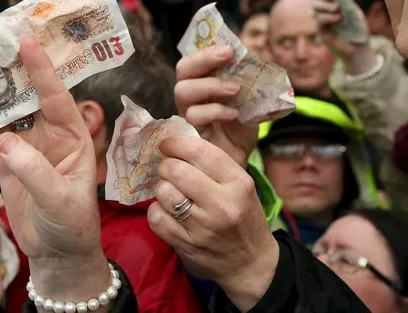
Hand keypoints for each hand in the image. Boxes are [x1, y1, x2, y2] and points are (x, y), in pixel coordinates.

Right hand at [0, 38, 109, 302]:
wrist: (57, 250)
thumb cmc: (72, 223)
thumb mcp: (60, 199)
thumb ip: (34, 170)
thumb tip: (5, 140)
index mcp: (74, 137)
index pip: (58, 98)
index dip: (44, 71)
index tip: (29, 43)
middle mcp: (52, 134)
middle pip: (33, 96)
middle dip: (19, 69)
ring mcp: (28, 144)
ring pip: (11, 110)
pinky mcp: (8, 158)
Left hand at [148, 136, 278, 311]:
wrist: (251, 262)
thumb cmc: (245, 217)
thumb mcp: (242, 185)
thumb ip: (215, 166)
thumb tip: (178, 144)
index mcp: (238, 183)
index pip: (199, 152)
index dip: (176, 143)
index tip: (168, 145)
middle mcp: (222, 204)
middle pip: (176, 170)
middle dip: (166, 166)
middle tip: (168, 169)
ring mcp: (203, 227)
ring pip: (163, 192)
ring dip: (162, 189)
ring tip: (171, 192)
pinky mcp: (186, 245)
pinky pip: (156, 218)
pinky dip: (156, 211)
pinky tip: (167, 211)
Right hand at [175, 45, 256, 167]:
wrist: (240, 156)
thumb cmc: (240, 125)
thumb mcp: (249, 98)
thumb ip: (249, 79)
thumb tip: (256, 57)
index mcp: (202, 82)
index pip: (195, 59)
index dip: (206, 51)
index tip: (229, 48)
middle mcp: (190, 95)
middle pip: (182, 70)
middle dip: (204, 60)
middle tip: (227, 57)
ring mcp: (186, 113)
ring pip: (183, 91)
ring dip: (210, 85)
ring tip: (235, 89)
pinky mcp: (189, 132)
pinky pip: (194, 116)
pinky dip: (215, 110)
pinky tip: (234, 113)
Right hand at [312, 0, 376, 73]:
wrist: (359, 46)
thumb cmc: (358, 28)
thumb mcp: (353, 11)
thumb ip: (344, 0)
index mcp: (331, 2)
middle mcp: (324, 10)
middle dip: (324, 1)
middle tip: (337, 6)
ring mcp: (321, 20)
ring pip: (314, 9)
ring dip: (326, 8)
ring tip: (339, 13)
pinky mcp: (321, 30)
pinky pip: (318, 21)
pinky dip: (327, 18)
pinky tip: (337, 19)